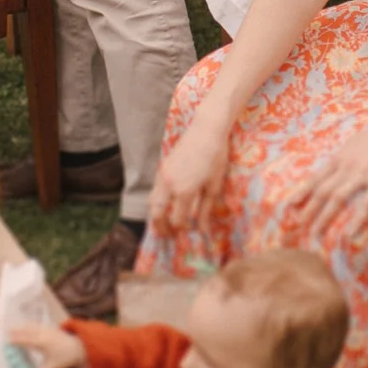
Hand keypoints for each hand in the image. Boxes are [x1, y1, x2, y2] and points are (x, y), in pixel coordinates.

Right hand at [8, 325, 86, 367]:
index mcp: (42, 343)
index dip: (17, 340)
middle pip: (29, 331)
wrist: (80, 348)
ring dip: (25, 327)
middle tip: (8, 331)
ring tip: (16, 328)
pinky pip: (40, 326)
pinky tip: (30, 326)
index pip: (27, 340)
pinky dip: (33, 326)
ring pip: (34, 327)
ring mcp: (49, 330)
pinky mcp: (53, 329)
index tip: (8, 340)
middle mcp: (44, 334)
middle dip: (19, 331)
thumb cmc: (65, 358)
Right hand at [152, 112, 231, 233]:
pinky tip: (166, 204)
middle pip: (157, 213)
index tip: (190, 231)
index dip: (182, 228)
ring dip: (156, 215)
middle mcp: (169, 185)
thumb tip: (202, 229)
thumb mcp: (214, 185)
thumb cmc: (216, 157)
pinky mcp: (162, 168)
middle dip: (161, 227)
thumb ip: (206, 209)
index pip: (177, 219)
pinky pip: (154, 190)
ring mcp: (163, 175)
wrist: (207, 130)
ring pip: (151, 202)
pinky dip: (157, 201)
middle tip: (167, 236)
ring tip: (163, 224)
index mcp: (184, 191)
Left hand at [292, 117, 367, 239]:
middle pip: (323, 190)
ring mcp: (362, 174)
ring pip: (338, 197)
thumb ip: (344, 157)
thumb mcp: (355, 143)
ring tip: (315, 232)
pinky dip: (357, 219)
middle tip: (298, 225)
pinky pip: (366, 203)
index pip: (316, 177)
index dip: (303, 192)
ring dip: (324, 216)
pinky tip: (350, 233)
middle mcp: (347, 166)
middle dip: (309, 209)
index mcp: (340, 157)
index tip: (291, 205)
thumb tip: (334, 167)